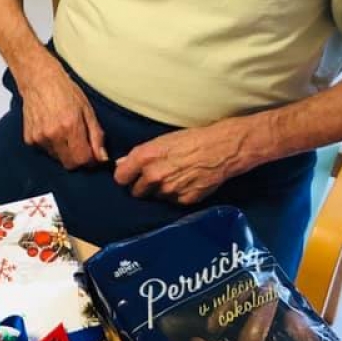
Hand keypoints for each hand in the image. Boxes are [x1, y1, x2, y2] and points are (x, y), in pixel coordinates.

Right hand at [17, 59, 108, 169]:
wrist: (39, 80)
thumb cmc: (65, 91)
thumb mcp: (87, 110)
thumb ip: (96, 135)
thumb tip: (102, 157)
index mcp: (70, 126)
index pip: (83, 160)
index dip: (91, 160)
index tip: (93, 154)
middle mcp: (53, 134)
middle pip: (69, 164)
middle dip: (78, 158)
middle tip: (81, 145)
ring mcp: (39, 138)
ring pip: (57, 159)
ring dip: (65, 152)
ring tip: (65, 133)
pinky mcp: (29, 139)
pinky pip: (45, 152)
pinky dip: (52, 146)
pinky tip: (53, 131)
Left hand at [113, 119, 250, 204]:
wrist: (221, 149)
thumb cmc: (192, 139)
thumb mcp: (162, 140)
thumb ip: (140, 155)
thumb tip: (122, 164)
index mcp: (145, 157)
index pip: (120, 178)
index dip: (125, 177)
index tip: (130, 176)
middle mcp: (153, 176)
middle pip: (136, 192)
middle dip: (142, 186)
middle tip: (154, 177)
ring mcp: (168, 190)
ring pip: (155, 197)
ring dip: (160, 191)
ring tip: (174, 178)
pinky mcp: (183, 200)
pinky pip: (172, 202)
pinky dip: (176, 195)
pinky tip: (185, 183)